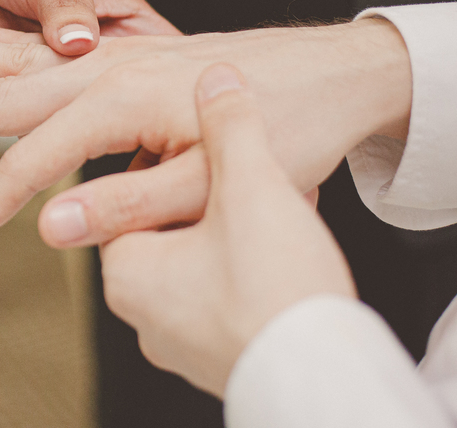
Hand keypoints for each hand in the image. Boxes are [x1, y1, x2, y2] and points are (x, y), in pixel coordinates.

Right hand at [0, 19, 410, 264]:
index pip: (29, 164)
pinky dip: (0, 70)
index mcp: (119, 97)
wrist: (333, 72)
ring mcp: (111, 57)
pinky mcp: (123, 58)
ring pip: (15, 72)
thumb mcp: (214, 182)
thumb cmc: (288, 129)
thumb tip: (47, 229)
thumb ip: (129, 205)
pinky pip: (46, 65)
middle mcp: (103, 68)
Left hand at [99, 64, 355, 396]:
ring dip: (240, 230)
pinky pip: (226, 294)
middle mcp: (139, 310)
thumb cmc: (278, 289)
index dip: (181, 156)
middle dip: (216, 195)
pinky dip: (253, 269)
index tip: (221, 146)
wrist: (332, 378)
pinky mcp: (216, 356)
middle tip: (262, 178)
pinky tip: (290, 253)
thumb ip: (227, 125)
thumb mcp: (249, 187)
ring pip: (202, 257)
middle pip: (167, 221)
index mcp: (124, 268)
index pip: (130, 187)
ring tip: (284, 212)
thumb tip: (215, 77)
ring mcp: (178, 339)